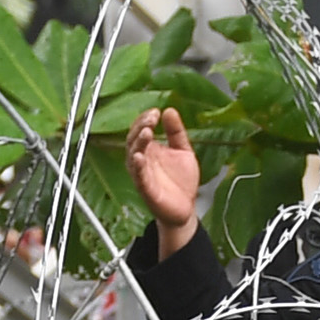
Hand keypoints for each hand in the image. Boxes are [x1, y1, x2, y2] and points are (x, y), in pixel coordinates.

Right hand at [126, 107, 200, 251]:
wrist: (185, 209)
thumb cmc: (181, 182)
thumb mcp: (183, 151)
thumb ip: (176, 132)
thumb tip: (170, 110)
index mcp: (150, 149)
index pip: (141, 129)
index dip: (146, 119)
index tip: (156, 112)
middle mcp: (143, 160)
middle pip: (134, 139)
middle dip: (141, 127)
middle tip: (151, 119)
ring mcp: (143, 174)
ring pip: (133, 155)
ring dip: (138, 143)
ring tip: (146, 132)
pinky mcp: (146, 189)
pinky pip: (139, 176)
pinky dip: (138, 166)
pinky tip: (139, 157)